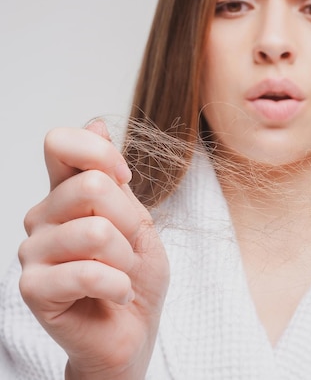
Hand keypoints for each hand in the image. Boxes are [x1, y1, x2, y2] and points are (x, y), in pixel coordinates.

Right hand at [18, 121, 169, 379]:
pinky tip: (117, 294)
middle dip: (129, 223)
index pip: (61, 143)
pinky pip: (88, 272)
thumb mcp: (136, 220)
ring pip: (95, 232)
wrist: (133, 330)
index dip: (101, 154)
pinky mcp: (33, 288)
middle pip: (91, 187)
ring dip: (126, 260)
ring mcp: (33, 251)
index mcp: (65, 195)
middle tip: (128, 250)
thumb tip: (94, 121)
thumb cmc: (134, 275)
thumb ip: (112, 177)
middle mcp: (42, 217)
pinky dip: (119, 286)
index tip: (125, 180)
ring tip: (121, 276)